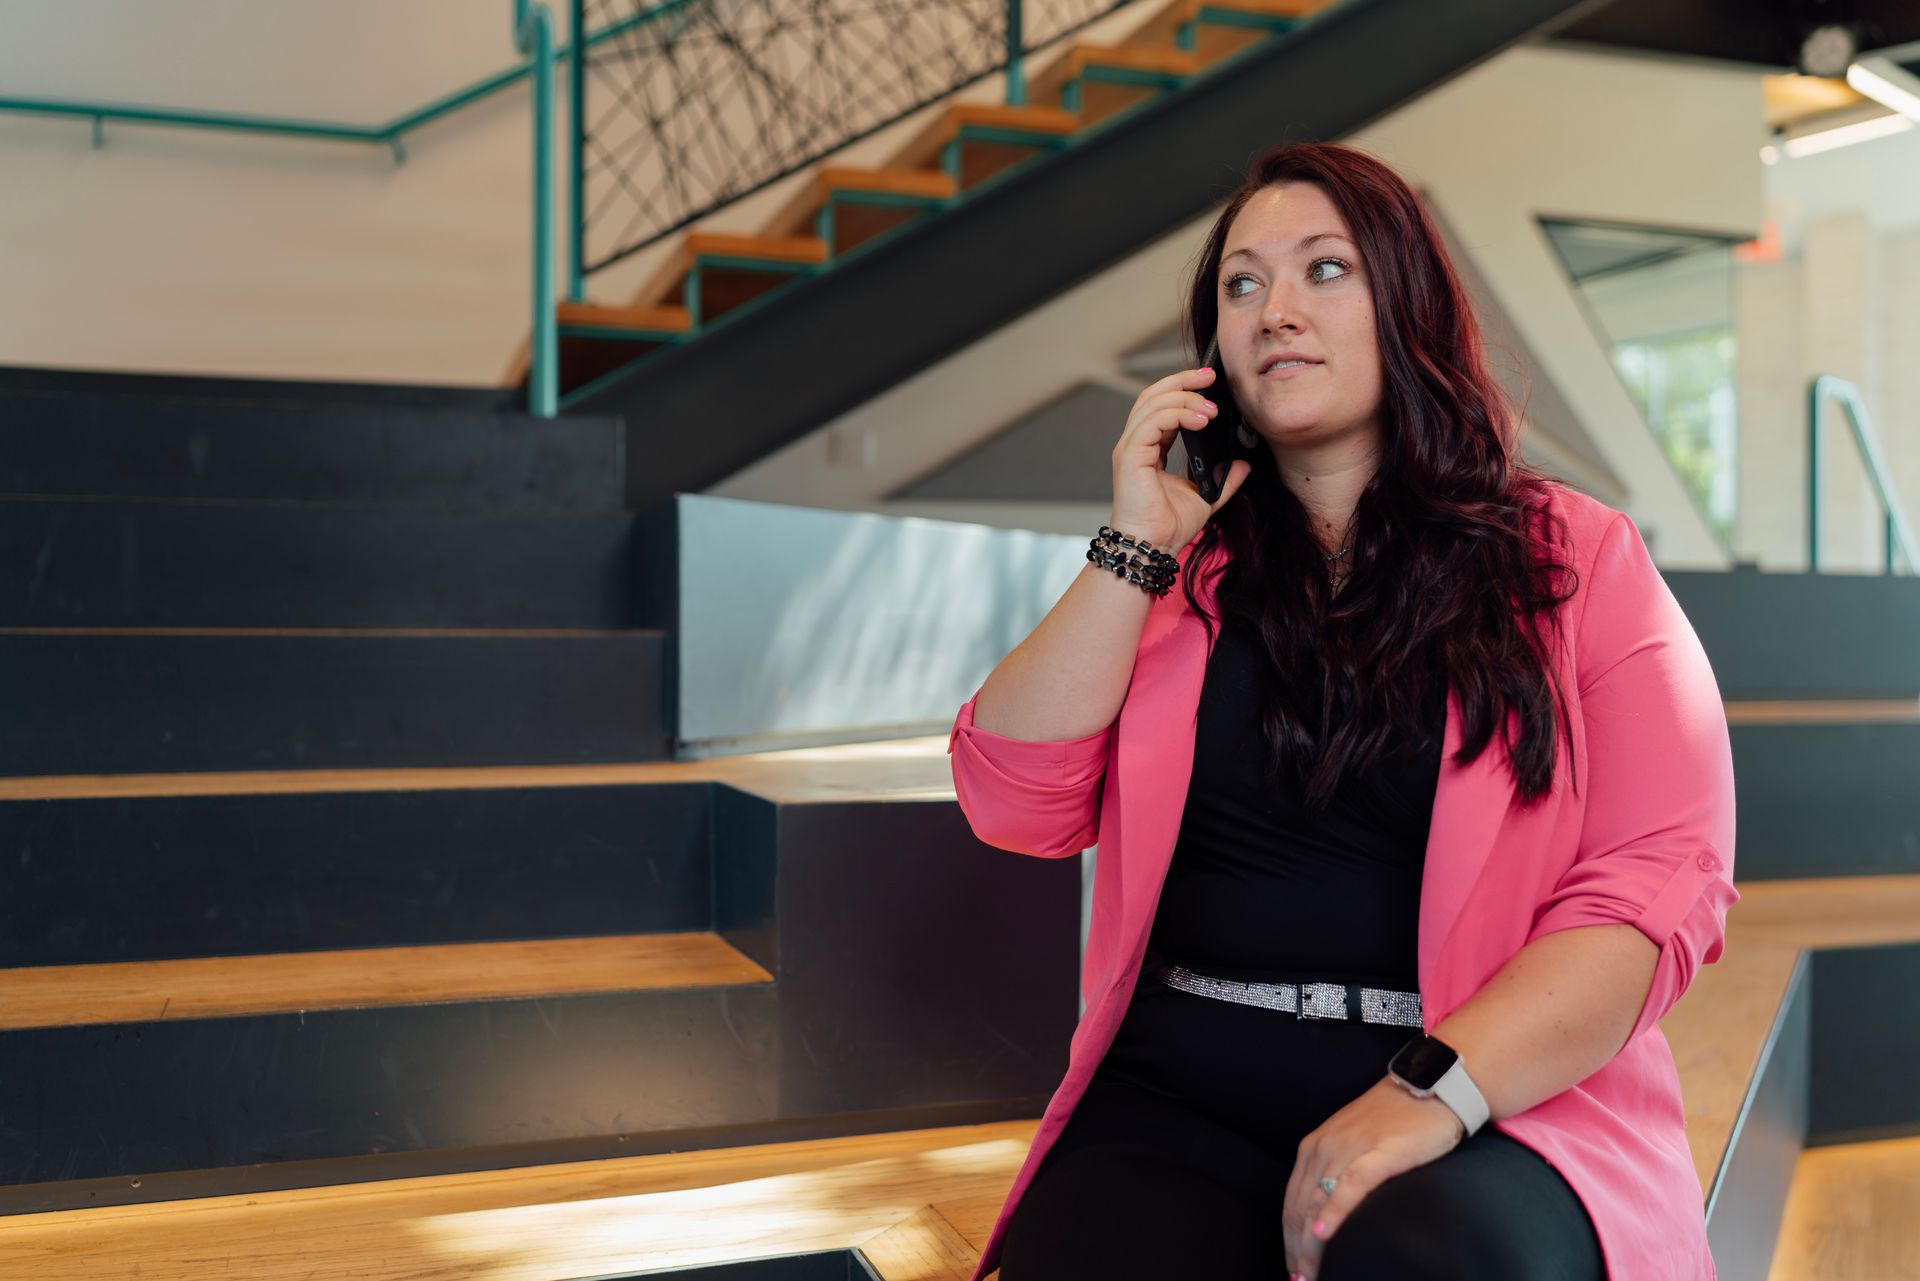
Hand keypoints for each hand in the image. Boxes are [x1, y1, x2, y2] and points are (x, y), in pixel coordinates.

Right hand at [1109, 363, 1252, 552]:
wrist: (1154, 549)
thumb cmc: (1169, 527)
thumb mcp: (1206, 497)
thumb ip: (1224, 480)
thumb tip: (1242, 464)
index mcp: (1149, 448)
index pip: (1161, 405)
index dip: (1184, 390)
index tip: (1210, 384)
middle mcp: (1135, 443)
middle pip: (1153, 395)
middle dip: (1183, 380)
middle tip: (1210, 376)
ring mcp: (1129, 448)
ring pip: (1152, 403)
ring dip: (1185, 398)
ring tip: (1211, 409)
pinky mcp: (1130, 456)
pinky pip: (1153, 422)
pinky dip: (1178, 414)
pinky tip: (1201, 421)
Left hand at [1282, 1075, 1466, 1280]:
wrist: (1431, 1088)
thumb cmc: (1396, 1121)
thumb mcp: (1355, 1145)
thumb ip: (1338, 1173)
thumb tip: (1328, 1216)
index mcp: (1314, 1147)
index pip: (1292, 1203)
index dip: (1289, 1240)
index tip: (1293, 1268)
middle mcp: (1323, 1147)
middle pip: (1300, 1209)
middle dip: (1297, 1250)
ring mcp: (1349, 1149)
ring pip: (1319, 1203)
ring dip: (1311, 1245)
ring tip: (1310, 1275)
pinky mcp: (1379, 1153)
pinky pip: (1350, 1186)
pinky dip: (1334, 1212)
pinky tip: (1325, 1235)